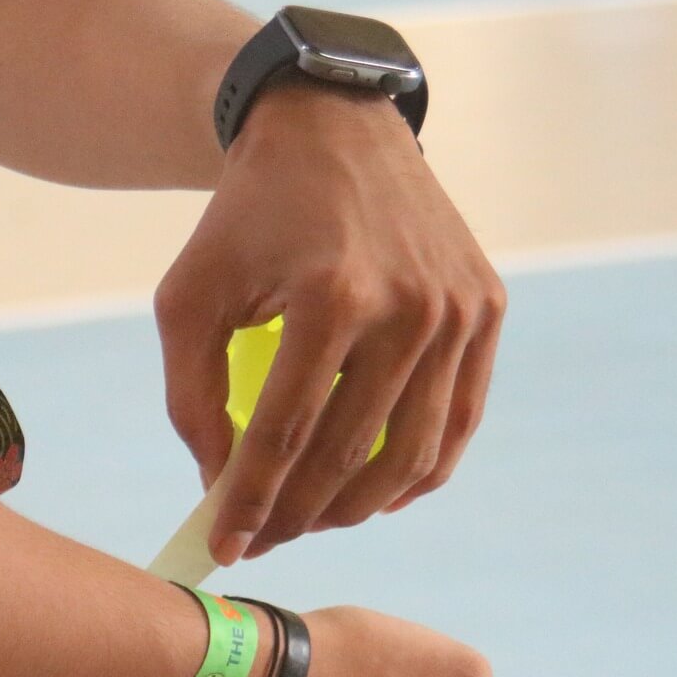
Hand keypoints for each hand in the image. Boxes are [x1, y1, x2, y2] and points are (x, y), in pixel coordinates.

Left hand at [154, 82, 507, 564]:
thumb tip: (221, 488)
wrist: (332, 128)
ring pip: (411, 453)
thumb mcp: (190, 295)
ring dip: (356, 505)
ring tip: (312, 520)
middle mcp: (408, 306)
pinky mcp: (486, 309)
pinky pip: (457, 421)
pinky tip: (375, 494)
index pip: (284, 434)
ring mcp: (458, 310)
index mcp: (330, 296)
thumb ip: (192, 397)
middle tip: (263, 539)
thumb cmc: (248, 218)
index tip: (223, 549)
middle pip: (349, 453)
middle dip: (298, 515)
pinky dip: (418, 472)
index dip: (251, 504)